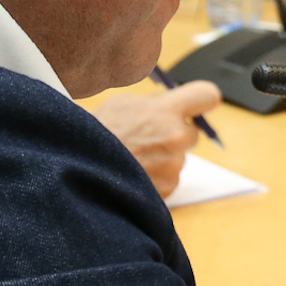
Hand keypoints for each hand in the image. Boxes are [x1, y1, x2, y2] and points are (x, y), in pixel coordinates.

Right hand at [91, 81, 218, 197]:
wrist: (77, 168)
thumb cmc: (95, 134)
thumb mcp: (122, 105)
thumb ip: (155, 104)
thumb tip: (173, 105)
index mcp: (166, 110)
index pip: (207, 96)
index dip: (202, 100)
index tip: (198, 105)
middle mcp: (175, 137)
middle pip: (192, 133)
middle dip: (175, 135)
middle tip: (146, 138)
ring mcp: (173, 166)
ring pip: (177, 159)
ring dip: (162, 159)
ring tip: (132, 158)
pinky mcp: (167, 189)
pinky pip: (168, 179)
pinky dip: (154, 178)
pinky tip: (133, 174)